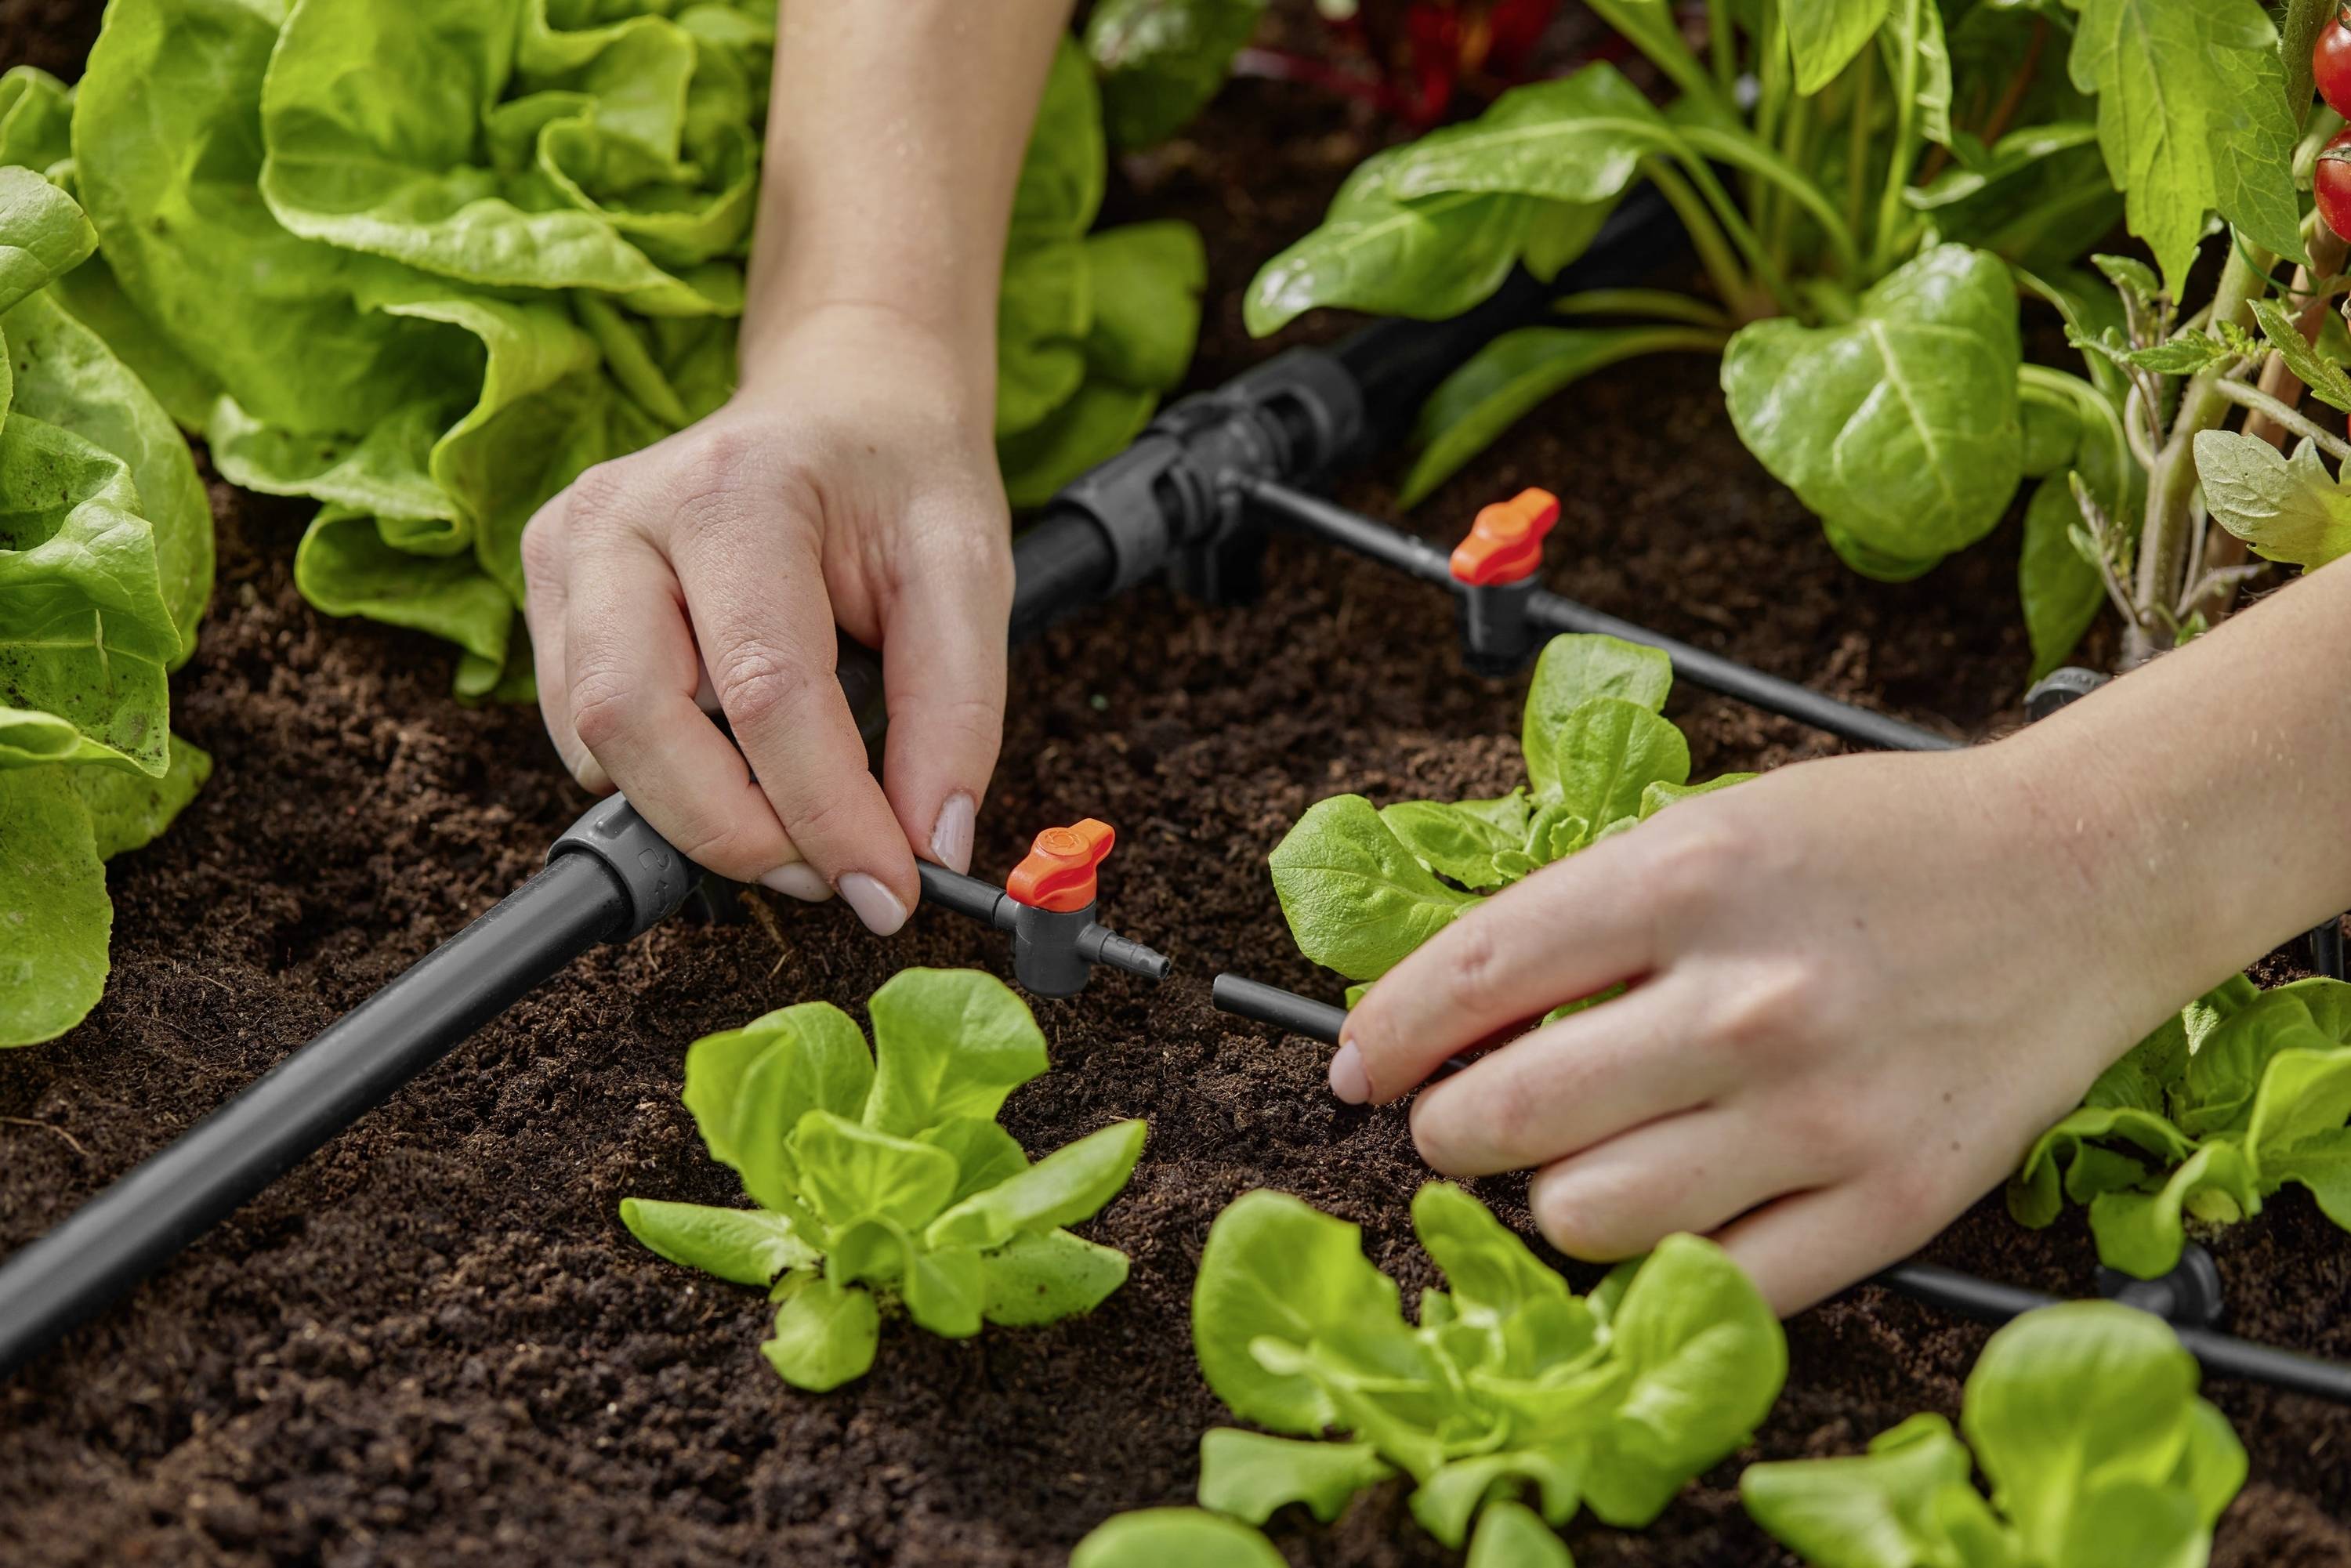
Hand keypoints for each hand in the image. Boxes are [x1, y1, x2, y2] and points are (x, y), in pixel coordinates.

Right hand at [520, 302, 1012, 932]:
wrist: (843, 397)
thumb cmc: (901, 479)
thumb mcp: (968, 574)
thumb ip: (956, 714)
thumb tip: (932, 847)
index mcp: (735, 488)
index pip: (765, 691)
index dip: (827, 816)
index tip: (891, 891)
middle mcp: (620, 512)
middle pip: (636, 721)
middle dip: (736, 832)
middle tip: (832, 875)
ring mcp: (564, 548)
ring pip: (595, 741)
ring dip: (698, 814)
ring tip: (799, 814)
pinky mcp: (547, 587)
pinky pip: (583, 731)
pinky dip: (664, 778)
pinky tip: (738, 756)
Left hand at [1333, 741, 2209, 1314]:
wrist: (2084, 877)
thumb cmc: (1878, 844)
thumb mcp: (1712, 824)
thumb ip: (1582, 912)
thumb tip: (1438, 1005)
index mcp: (1688, 878)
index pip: (1473, 975)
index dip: (1389, 1034)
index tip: (1359, 1068)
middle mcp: (1747, 1001)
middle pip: (1510, 1117)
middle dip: (1444, 1131)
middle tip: (1449, 1123)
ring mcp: (1823, 1112)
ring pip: (1590, 1219)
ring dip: (1547, 1201)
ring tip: (1571, 1162)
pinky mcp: (1894, 1201)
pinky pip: (1717, 1282)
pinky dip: (1662, 1261)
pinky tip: (1663, 1213)